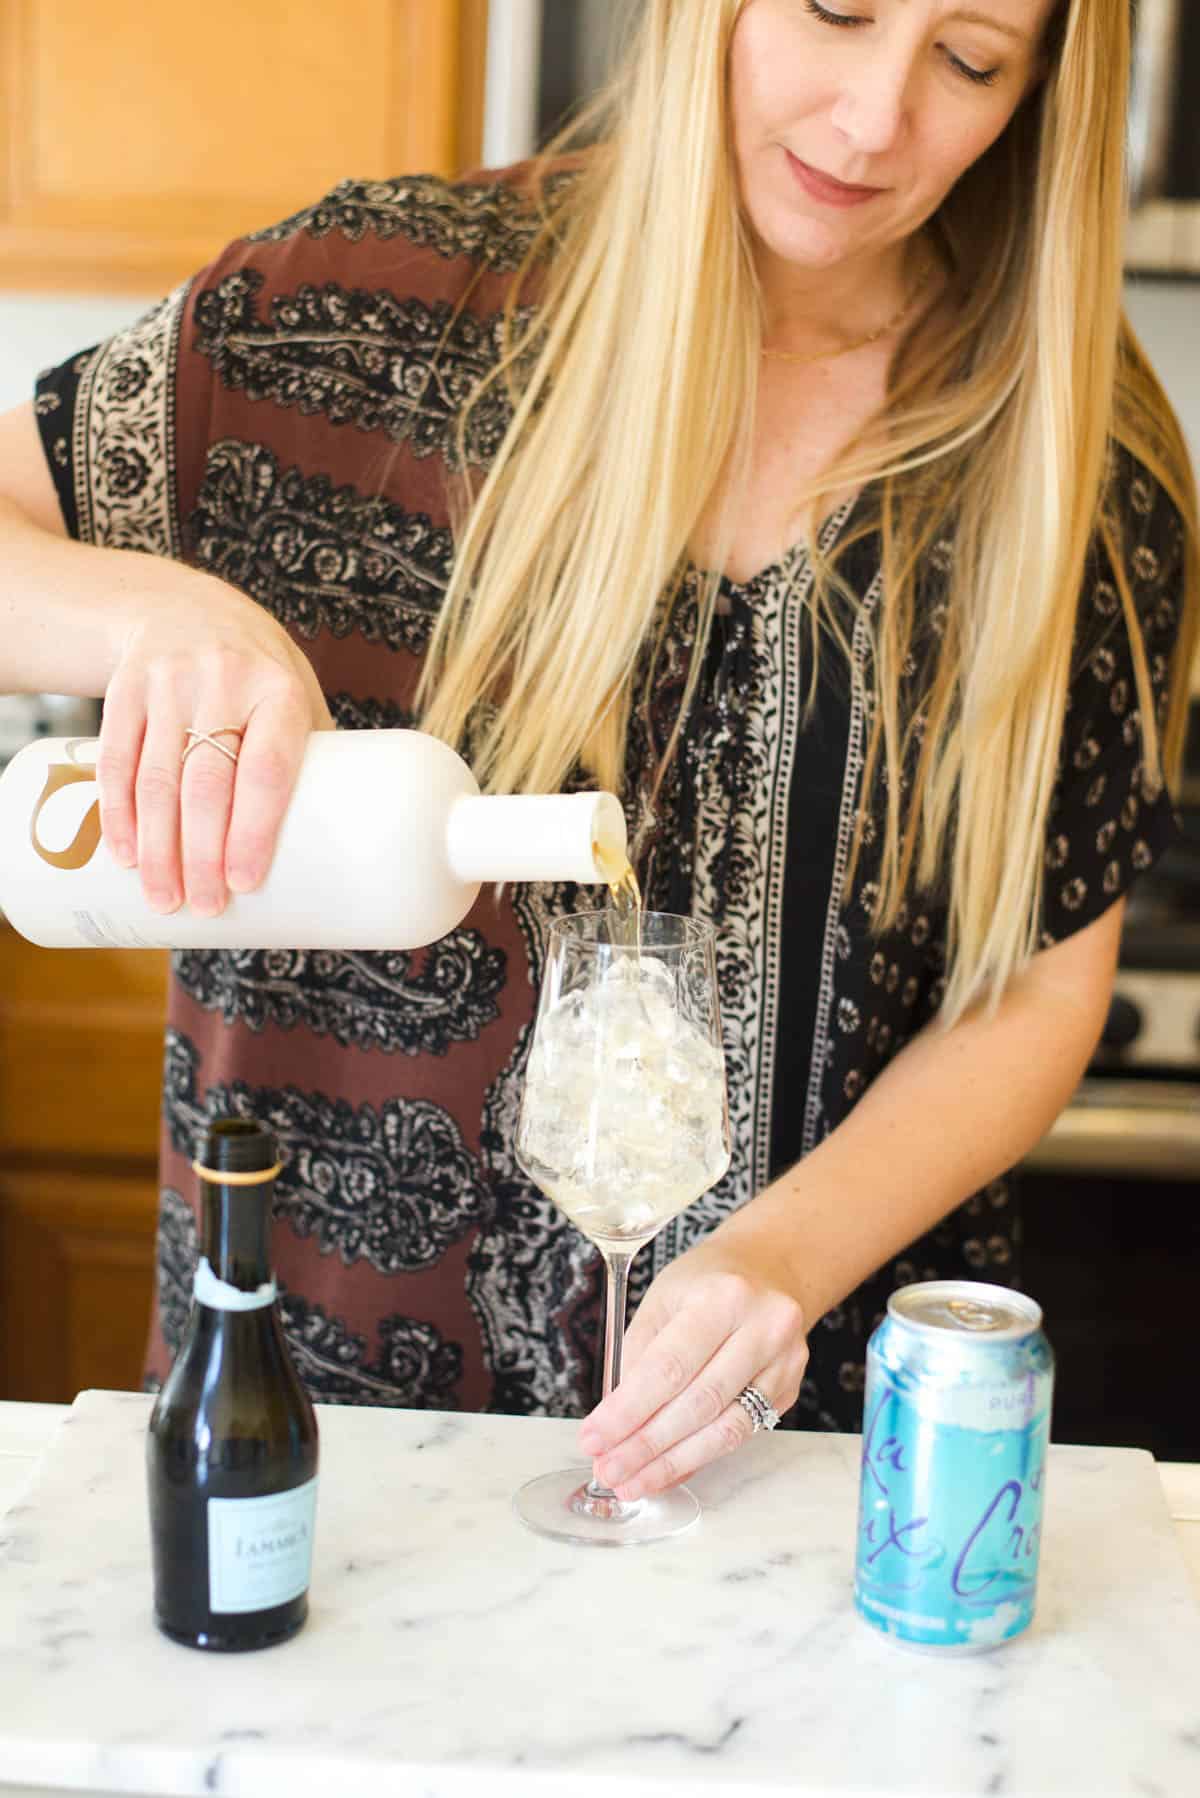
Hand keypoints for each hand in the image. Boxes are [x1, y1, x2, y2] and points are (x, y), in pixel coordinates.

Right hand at [95, 578, 332, 916]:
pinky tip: (124, 855)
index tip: (246, 882)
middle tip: (205, 906)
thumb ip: (310, 755)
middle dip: (201, 855)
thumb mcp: (294, 692)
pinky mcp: (125, 690)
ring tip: (164, 899)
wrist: (183, 605)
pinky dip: (118, 814)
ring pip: (157, 778)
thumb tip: (340, 845)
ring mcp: (168, 684)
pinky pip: (116, 759)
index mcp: (279, 691)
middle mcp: (223, 683)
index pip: (267, 768)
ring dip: (157, 848)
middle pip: (207, 783)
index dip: (254, 829)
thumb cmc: (257, 671)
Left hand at [577, 1231, 808, 1500]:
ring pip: (724, 1430)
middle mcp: (762, 1328)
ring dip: (672, 1463)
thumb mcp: (663, 1298)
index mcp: (722, 1297)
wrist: (771, 1268)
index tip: (594, 1439)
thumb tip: (614, 1424)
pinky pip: (740, 1434)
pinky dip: (698, 1457)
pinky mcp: (790, 1390)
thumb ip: (639, 1356)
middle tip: (609, 1470)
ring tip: (632, 1482)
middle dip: (646, 1445)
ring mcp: (784, 1362)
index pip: (669, 1367)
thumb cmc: (707, 1282)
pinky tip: (667, 1470)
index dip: (628, 1411)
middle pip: (698, 1404)